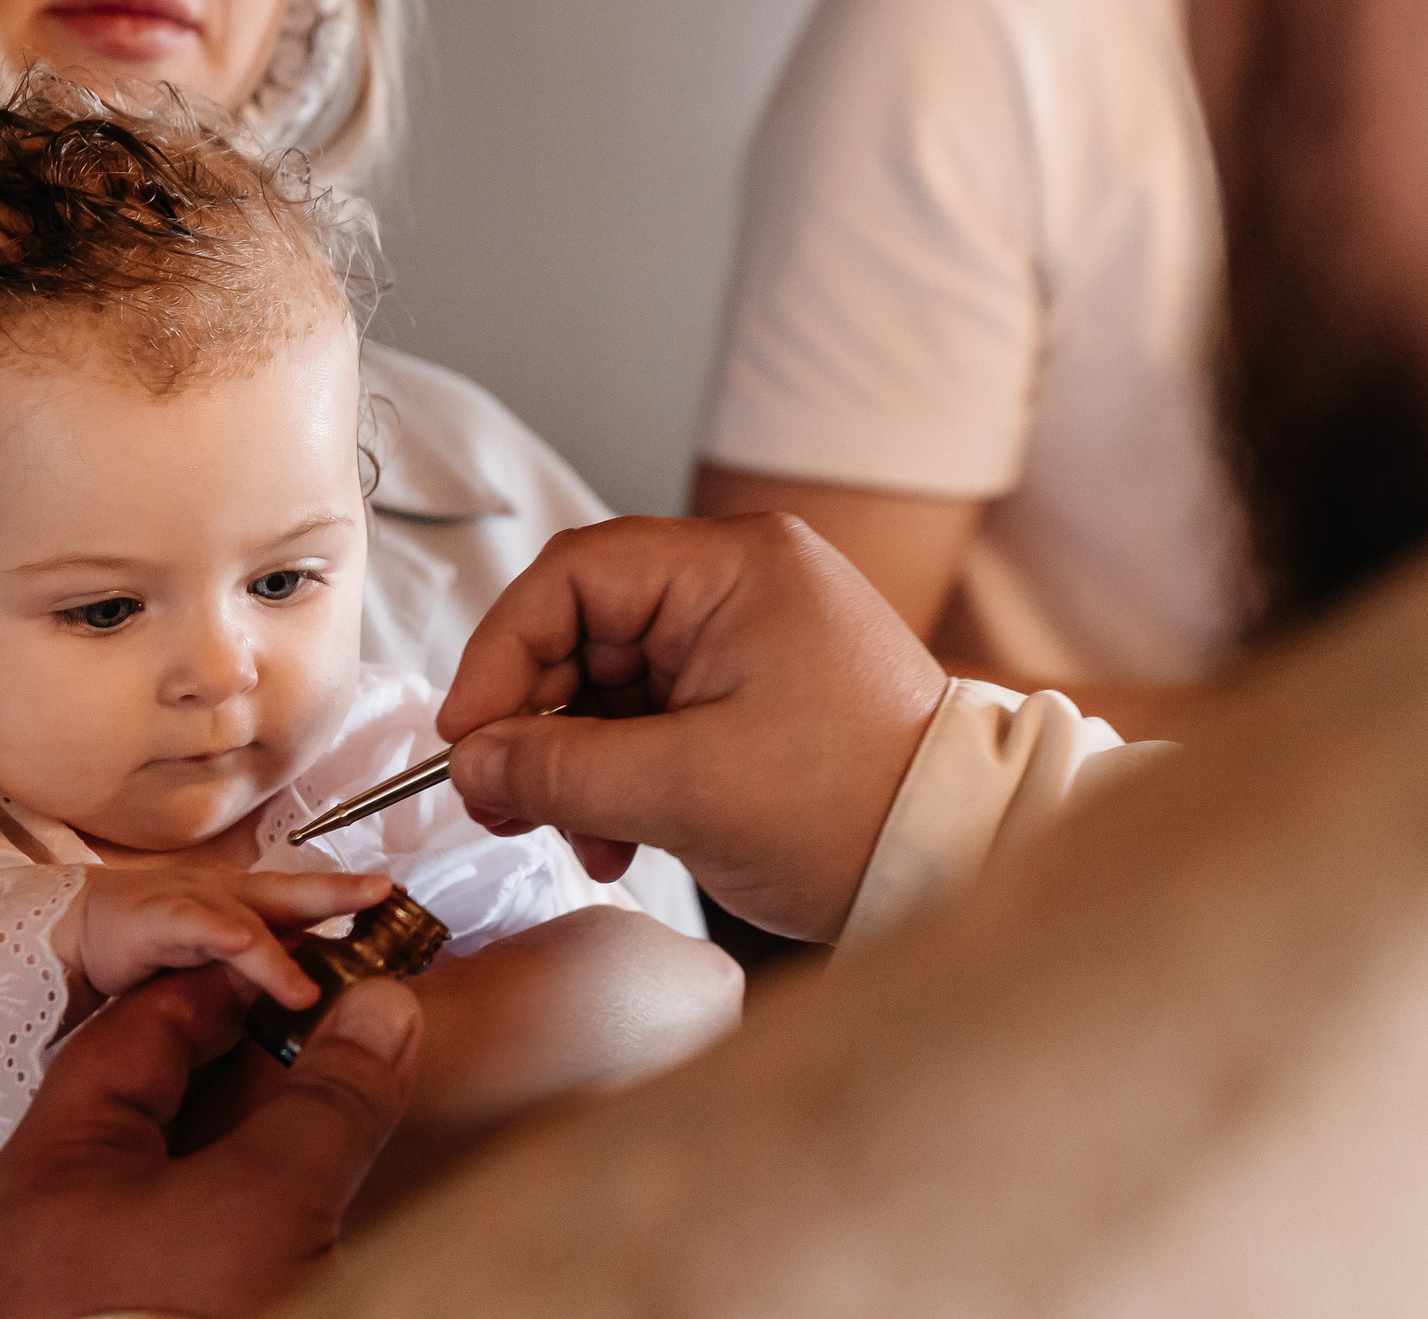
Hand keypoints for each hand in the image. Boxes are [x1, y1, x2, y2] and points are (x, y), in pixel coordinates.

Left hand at [0, 966, 420, 1318]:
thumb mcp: (266, 1206)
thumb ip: (328, 1099)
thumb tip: (383, 1010)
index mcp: (57, 1161)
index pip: (143, 1024)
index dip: (236, 978)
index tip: (319, 956)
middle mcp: (72, 1209)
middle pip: (170, 1088)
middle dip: (266, 1044)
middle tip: (355, 1007)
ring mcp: (114, 1271)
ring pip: (200, 1156)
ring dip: (282, 1114)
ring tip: (365, 1075)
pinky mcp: (165, 1309)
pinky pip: (219, 1220)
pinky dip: (279, 1182)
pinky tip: (339, 1167)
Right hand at [64, 867, 391, 1021]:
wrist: (77, 931)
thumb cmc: (158, 949)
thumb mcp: (222, 972)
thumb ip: (267, 982)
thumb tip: (326, 1006)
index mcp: (252, 908)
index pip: (311, 905)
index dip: (353, 904)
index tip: (403, 910)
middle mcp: (230, 899)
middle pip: (293, 894)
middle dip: (339, 893)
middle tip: (383, 893)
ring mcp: (193, 905)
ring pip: (246, 918)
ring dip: (280, 951)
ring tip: (311, 986)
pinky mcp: (153, 919)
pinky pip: (191, 925)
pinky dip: (218, 932)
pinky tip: (239, 942)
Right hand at [436, 514, 951, 941]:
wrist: (960, 859)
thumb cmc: (852, 809)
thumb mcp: (685, 792)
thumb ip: (559, 772)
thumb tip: (470, 764)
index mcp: (734, 567)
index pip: (571, 577)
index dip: (502, 653)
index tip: (466, 736)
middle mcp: (740, 585)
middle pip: (584, 629)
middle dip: (534, 720)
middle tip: (496, 798)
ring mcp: (748, 638)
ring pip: (611, 681)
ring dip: (574, 761)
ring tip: (569, 835)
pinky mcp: (752, 693)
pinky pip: (652, 715)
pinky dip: (618, 774)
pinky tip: (612, 838)